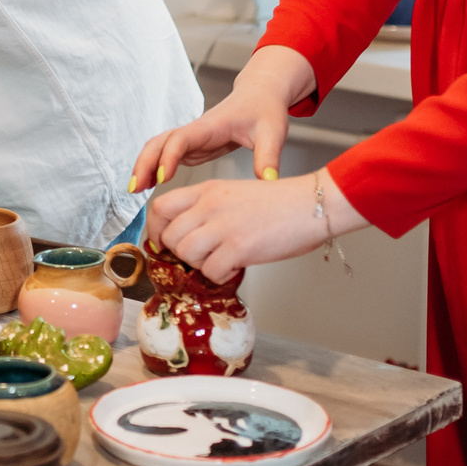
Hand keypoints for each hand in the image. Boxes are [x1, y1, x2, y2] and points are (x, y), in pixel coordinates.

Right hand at [128, 88, 289, 193]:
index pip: (181, 139)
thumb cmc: (265, 110)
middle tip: (135, 188)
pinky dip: (153, 168)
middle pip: (158, 142)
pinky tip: (149, 185)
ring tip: (135, 190)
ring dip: (144, 165)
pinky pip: (165, 156)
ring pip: (157, 148)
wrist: (260, 96)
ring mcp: (191, 138)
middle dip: (144, 162)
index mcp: (211, 125)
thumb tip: (268, 182)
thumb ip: (269, 157)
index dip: (168, 157)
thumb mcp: (272, 133)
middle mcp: (195, 130)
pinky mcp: (193, 146)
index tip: (162, 178)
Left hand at [146, 172, 334, 284]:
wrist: (311, 205)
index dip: (155, 230)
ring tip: (221, 259)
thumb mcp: (233, 194)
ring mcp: (223, 226)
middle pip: (169, 237)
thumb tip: (186, 236)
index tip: (162, 243)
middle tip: (201, 256)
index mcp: (206, 190)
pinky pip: (211, 272)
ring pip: (186, 255)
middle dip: (180, 253)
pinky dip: (220, 276)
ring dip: (200, 265)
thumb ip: (207, 210)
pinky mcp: (239, 247)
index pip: (159, 207)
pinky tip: (235, 266)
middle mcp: (209, 205)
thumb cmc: (278, 203)